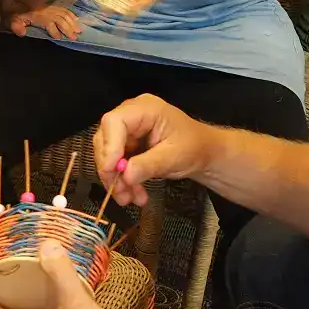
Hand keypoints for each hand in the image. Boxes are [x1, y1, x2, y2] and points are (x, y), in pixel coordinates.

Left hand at [8, 5, 81, 39]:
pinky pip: (63, 8)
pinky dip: (71, 14)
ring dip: (72, 22)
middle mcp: (46, 10)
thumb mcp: (10, 18)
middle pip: (60, 19)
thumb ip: (15, 25)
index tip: (60, 38)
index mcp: (37, 15)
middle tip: (75, 37)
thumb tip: (23, 32)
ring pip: (64, 14)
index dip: (55, 32)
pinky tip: (76, 19)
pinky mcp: (50, 4)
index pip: (49, 24)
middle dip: (68, 29)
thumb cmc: (11, 8)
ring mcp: (49, 6)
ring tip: (79, 30)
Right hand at [93, 95, 211, 207]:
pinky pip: (116, 164)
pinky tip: (133, 194)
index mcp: (145, 109)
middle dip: (110, 169)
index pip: (114, 122)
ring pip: (107, 155)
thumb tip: (125, 175)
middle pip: (105, 139)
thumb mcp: (174, 157)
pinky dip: (123, 181)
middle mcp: (131, 116)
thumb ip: (149, 165)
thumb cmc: (194, 147)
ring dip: (116, 180)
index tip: (112, 170)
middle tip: (120, 192)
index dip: (109, 146)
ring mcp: (128, 131)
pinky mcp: (127, 145)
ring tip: (129, 199)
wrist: (203, 153)